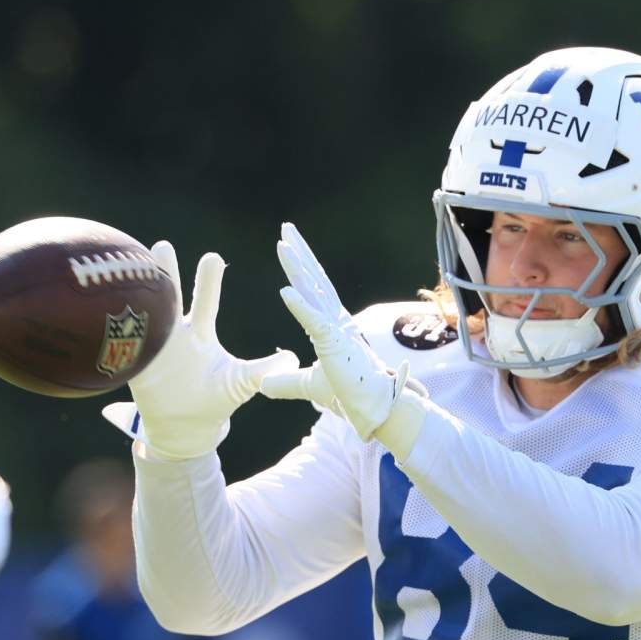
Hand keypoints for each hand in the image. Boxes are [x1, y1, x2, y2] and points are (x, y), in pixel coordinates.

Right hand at [102, 241, 297, 458]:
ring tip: (127, 270)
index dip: (208, 282)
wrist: (187, 429)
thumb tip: (294, 359)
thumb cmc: (216, 400)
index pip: (205, 301)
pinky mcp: (134, 368)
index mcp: (201, 334)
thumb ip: (264, 370)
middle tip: (162, 246)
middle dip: (166, 274)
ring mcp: (152, 349)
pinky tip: (103, 311)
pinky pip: (123, 346)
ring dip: (136, 296)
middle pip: (169, 298)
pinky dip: (115, 332)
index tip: (214, 258)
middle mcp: (174, 334)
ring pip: (143, 316)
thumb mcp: (242, 384)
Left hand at [259, 223, 411, 440]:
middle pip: (314, 280)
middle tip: (286, 229)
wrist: (377, 411)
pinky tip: (284, 291)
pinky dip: (300, 306)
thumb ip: (287, 382)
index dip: (301, 266)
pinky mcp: (336, 345)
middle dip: (299, 253)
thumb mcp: (310, 386)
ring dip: (297, 268)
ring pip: (314, 292)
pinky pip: (314, 322)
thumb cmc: (351, 396)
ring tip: (282, 245)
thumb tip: (262, 385)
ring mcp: (337, 331)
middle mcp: (336, 322)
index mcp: (332, 327)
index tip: (288, 245)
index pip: (314, 289)